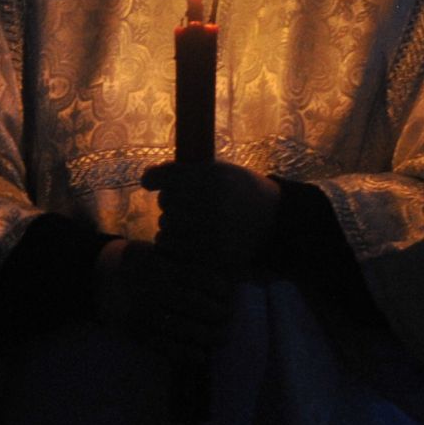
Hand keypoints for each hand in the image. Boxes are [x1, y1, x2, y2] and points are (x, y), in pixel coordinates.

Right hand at [92, 238, 233, 365]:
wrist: (97, 279)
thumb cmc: (134, 263)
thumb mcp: (155, 252)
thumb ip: (181, 263)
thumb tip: (218, 280)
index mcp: (158, 266)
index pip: (195, 276)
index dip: (216, 287)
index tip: (228, 294)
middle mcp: (150, 289)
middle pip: (192, 303)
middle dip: (216, 313)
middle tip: (228, 317)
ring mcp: (142, 313)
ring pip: (181, 328)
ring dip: (206, 336)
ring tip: (221, 337)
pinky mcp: (136, 333)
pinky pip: (164, 346)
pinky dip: (185, 353)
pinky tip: (201, 356)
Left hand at [140, 160, 279, 269]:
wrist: (275, 219)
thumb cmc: (242, 190)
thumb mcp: (220, 170)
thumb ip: (187, 173)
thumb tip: (148, 179)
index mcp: (212, 175)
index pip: (164, 177)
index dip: (153, 179)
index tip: (151, 183)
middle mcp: (211, 201)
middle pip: (164, 202)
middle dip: (169, 203)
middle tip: (183, 205)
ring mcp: (212, 229)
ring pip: (166, 227)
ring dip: (170, 225)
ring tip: (187, 223)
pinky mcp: (213, 253)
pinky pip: (176, 249)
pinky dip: (175, 244)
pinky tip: (186, 239)